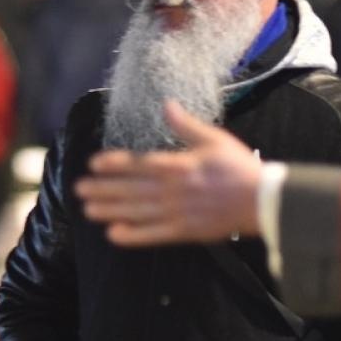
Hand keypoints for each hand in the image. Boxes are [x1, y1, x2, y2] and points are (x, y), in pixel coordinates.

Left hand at [76, 101, 263, 245]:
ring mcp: (177, 212)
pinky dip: (133, 236)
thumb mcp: (214, 139)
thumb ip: (186, 125)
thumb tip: (167, 105)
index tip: (93, 163)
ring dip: (110, 210)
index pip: (139, 163)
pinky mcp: (185, 232)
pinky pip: (154, 235)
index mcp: (179, 165)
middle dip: (103, 188)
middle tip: (79, 189)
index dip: (114, 163)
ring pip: (136, 211)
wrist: (262, 200)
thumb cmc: (239, 167)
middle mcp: (173, 189)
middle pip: (131, 188)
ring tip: (88, 210)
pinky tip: (114, 235)